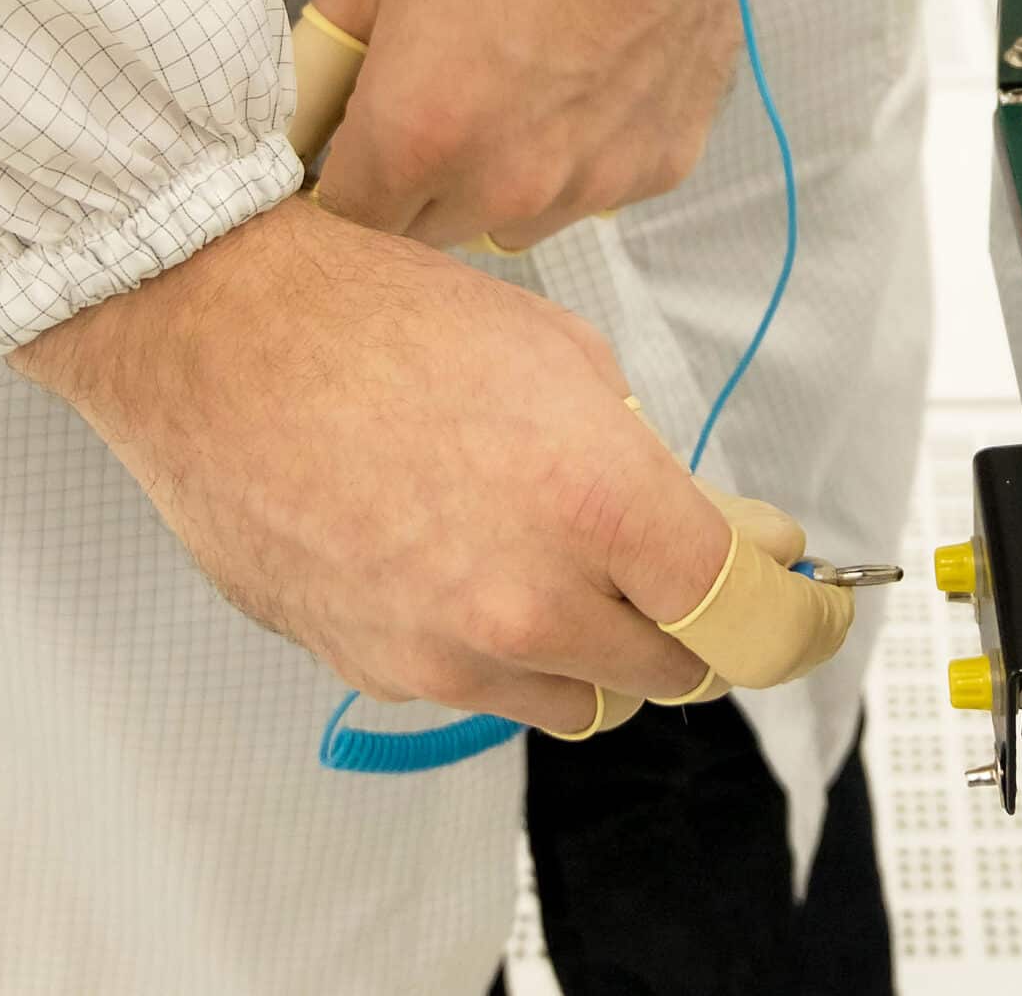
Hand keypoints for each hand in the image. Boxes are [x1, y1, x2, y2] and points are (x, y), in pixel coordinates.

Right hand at [10, 196, 848, 733]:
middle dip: (695, 621)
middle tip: (683, 566)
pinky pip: (485, 693)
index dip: (795, 614)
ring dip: (599, 649)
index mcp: (600, 504)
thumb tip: (729, 532)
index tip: (805, 606)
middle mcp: (531, 600)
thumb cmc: (376, 320)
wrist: (216, 336)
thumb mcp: (562, 357)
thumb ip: (654, 464)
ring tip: (563, 564)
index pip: (749, 619)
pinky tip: (469, 566)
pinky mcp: (381, 672)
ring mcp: (450, 652)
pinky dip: (504, 652)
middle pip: (678, 674)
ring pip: (585, 701)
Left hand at [309, 0, 809, 251]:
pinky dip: (581, 156)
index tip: (351, 153)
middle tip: (438, 104)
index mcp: (416, 136)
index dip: (342, 186)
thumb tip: (303, 125)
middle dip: (418, 187)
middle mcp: (505, 183)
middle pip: (430, 234)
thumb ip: (322, 67)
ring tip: (521, 91)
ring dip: (502, 181)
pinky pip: (594, 192)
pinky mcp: (658, 167)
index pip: (348, 224)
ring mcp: (591, 184)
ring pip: (516, 224)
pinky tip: (589, 78)